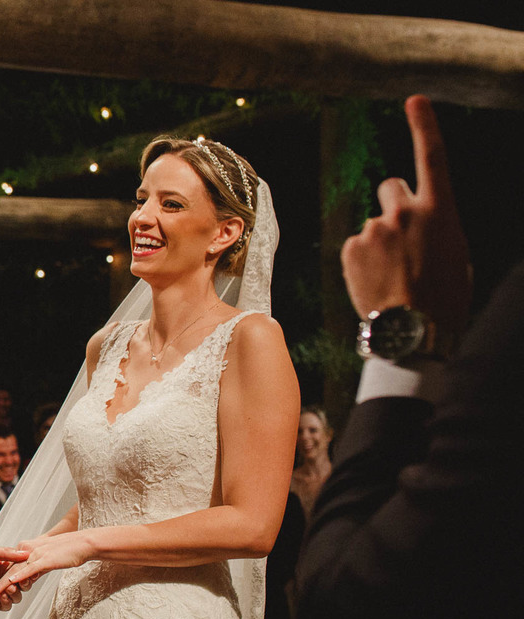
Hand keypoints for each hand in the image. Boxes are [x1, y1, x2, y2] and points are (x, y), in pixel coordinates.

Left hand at [0, 532, 94, 597]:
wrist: (84, 543)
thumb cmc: (68, 550)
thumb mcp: (47, 559)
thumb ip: (36, 567)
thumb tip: (28, 578)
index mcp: (27, 548)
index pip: (11, 564)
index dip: (2, 577)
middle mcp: (28, 550)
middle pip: (9, 568)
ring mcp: (35, 554)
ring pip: (15, 570)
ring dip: (4, 583)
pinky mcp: (44, 559)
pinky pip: (29, 569)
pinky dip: (19, 576)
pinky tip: (12, 583)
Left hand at [0, 545, 28, 609]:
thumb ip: (7, 554)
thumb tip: (26, 553)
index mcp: (4, 566)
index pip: (22, 571)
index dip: (28, 572)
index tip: (31, 572)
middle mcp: (2, 579)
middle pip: (21, 586)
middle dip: (23, 585)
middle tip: (19, 582)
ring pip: (15, 597)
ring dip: (15, 594)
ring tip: (9, 589)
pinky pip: (4, 606)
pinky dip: (6, 602)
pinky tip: (1, 596)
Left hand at [341, 95, 470, 337]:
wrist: (412, 332)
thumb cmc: (443, 297)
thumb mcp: (455, 255)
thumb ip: (434, 227)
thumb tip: (419, 223)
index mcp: (440, 211)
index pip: (432, 157)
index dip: (424, 125)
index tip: (414, 100)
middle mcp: (405, 212)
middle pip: (390, 187)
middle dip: (394, 204)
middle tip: (402, 238)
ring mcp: (374, 228)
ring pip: (374, 224)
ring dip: (380, 241)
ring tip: (392, 274)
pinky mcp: (350, 247)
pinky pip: (356, 245)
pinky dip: (362, 260)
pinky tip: (376, 281)